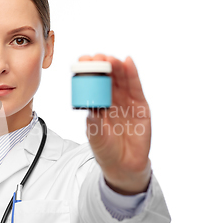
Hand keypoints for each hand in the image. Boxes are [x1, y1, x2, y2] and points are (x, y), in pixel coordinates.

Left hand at [81, 54, 151, 194]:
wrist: (124, 166)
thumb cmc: (106, 150)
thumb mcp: (95, 135)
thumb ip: (94, 121)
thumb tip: (90, 106)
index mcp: (98, 103)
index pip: (93, 83)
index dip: (88, 71)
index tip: (82, 61)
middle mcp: (112, 99)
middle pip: (108, 77)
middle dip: (102, 64)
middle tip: (96, 56)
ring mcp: (127, 101)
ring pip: (122, 79)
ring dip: (116, 66)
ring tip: (110, 58)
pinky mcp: (141, 106)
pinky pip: (136, 88)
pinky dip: (132, 74)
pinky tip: (128, 62)